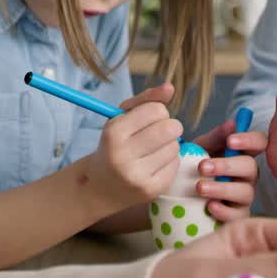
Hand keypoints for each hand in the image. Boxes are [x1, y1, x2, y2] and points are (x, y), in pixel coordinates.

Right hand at [84, 83, 182, 211]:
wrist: (101, 187)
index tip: (150, 118)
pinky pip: (175, 165)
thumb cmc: (114, 145)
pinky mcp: (150, 190)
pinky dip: (169, 161)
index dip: (158, 111)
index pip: (156, 110)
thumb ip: (146, 100)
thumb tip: (170, 87)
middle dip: (169, 126)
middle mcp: (123, 155)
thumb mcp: (121, 118)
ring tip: (153, 150)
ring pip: (175, 147)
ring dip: (169, 144)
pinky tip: (155, 164)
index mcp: (113, 133)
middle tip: (159, 132)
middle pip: (170, 128)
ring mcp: (137, 176)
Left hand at [190, 119, 266, 222]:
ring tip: (199, 187)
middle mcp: (248, 175)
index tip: (231, 141)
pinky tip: (209, 206)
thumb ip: (215, 137)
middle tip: (202, 167)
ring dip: (221, 189)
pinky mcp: (237, 216)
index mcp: (241, 154)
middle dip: (226, 166)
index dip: (250, 140)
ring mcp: (244, 197)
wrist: (178, 195)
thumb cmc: (194, 168)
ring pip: (245, 192)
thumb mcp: (200, 149)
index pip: (259, 142)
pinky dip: (223, 211)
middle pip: (251, 167)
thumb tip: (233, 123)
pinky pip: (237, 215)